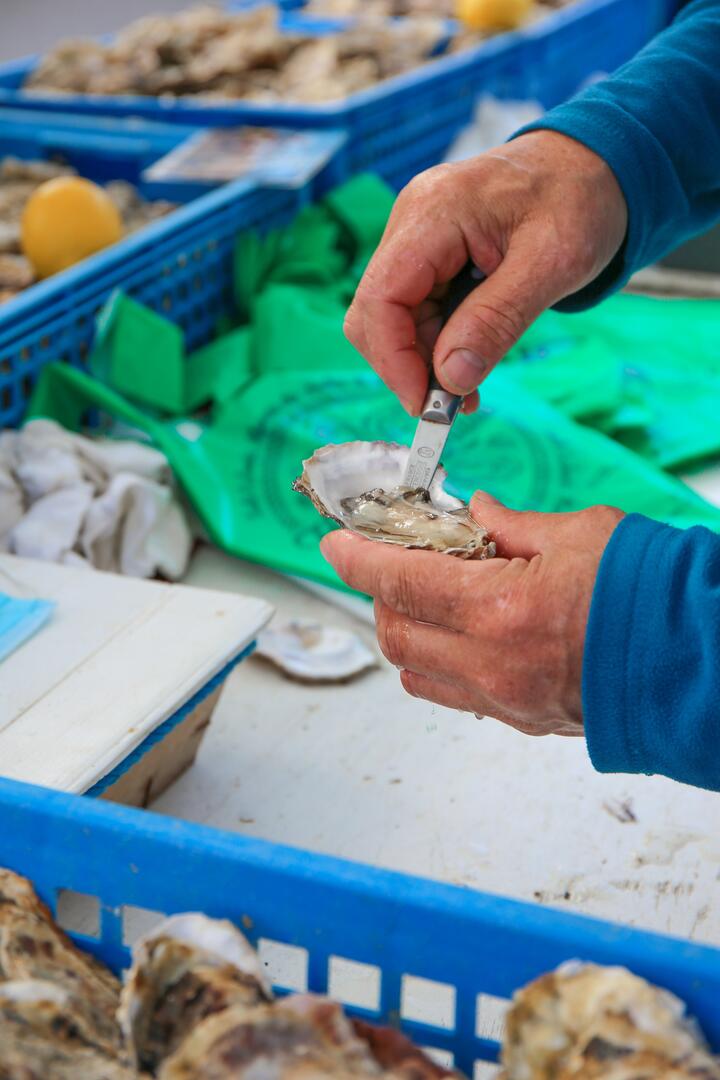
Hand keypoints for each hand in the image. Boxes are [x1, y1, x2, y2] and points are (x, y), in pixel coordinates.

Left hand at [320, 495, 623, 735]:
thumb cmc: (652, 594)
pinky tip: (465, 631)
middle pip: (395, 632)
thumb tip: (478, 513)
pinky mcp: (522, 721)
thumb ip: (514, 527)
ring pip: (417, 672)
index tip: (336, 543)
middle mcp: (491, 664)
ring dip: (407, 630)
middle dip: (381, 593)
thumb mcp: (580, 534)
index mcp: (499, 608)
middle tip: (395, 559)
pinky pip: (455, 695)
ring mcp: (504, 700)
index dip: (357, 558)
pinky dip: (441, 662)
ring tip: (431, 596)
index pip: (399, 581)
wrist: (701, 664)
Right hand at [344, 131, 626, 414]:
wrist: (595, 166)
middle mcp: (412, 221)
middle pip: (375, 313)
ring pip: (392, 320)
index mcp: (435, 211)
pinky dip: (436, 347)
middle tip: (449, 407)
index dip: (394, 360)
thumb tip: (451, 378)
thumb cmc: (580, 201)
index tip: (424, 404)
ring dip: (424, 363)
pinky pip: (416, 312)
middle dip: (406, 366)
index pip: (382, 297)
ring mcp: (416, 237)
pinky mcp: (429, 255)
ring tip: (468, 395)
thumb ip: (498, 319)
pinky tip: (466, 368)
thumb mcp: (552, 264)